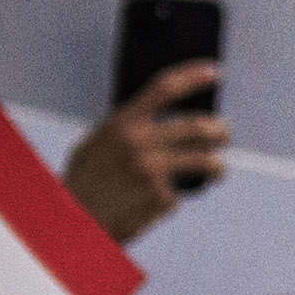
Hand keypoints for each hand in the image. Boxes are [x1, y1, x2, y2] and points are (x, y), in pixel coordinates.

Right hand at [61, 60, 226, 241]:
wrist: (69, 222)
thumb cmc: (83, 182)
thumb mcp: (95, 144)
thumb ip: (125, 129)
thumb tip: (157, 113)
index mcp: (121, 124)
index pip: (163, 89)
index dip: (192, 76)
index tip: (214, 71)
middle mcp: (138, 143)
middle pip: (199, 126)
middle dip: (221, 131)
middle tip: (225, 136)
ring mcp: (152, 170)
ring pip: (207, 161)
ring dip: (218, 167)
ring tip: (218, 172)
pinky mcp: (160, 198)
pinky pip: (178, 194)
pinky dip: (170, 199)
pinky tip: (152, 205)